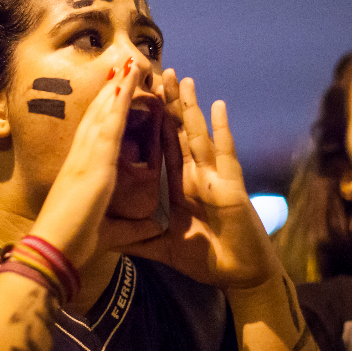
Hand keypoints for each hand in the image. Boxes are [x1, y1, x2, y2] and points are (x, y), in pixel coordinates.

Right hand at [28, 60, 159, 268]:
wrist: (54, 250)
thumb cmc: (74, 244)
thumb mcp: (113, 233)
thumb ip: (134, 229)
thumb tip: (156, 227)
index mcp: (82, 171)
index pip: (96, 134)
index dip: (106, 112)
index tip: (117, 93)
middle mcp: (81, 157)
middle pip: (98, 116)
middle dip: (111, 91)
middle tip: (124, 66)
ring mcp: (86, 156)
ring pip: (103, 113)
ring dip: (117, 87)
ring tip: (129, 63)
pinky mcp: (94, 161)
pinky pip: (109, 125)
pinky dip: (118, 102)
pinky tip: (127, 83)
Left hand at [121, 70, 282, 290]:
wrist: (240, 277)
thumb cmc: (208, 261)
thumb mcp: (164, 249)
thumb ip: (141, 241)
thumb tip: (112, 241)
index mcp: (180, 187)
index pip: (162, 147)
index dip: (151, 123)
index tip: (139, 99)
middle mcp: (197, 176)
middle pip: (179, 133)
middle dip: (168, 104)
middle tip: (157, 73)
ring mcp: (215, 178)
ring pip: (198, 135)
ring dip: (190, 107)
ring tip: (182, 79)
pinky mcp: (231, 185)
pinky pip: (225, 153)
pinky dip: (221, 129)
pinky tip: (217, 106)